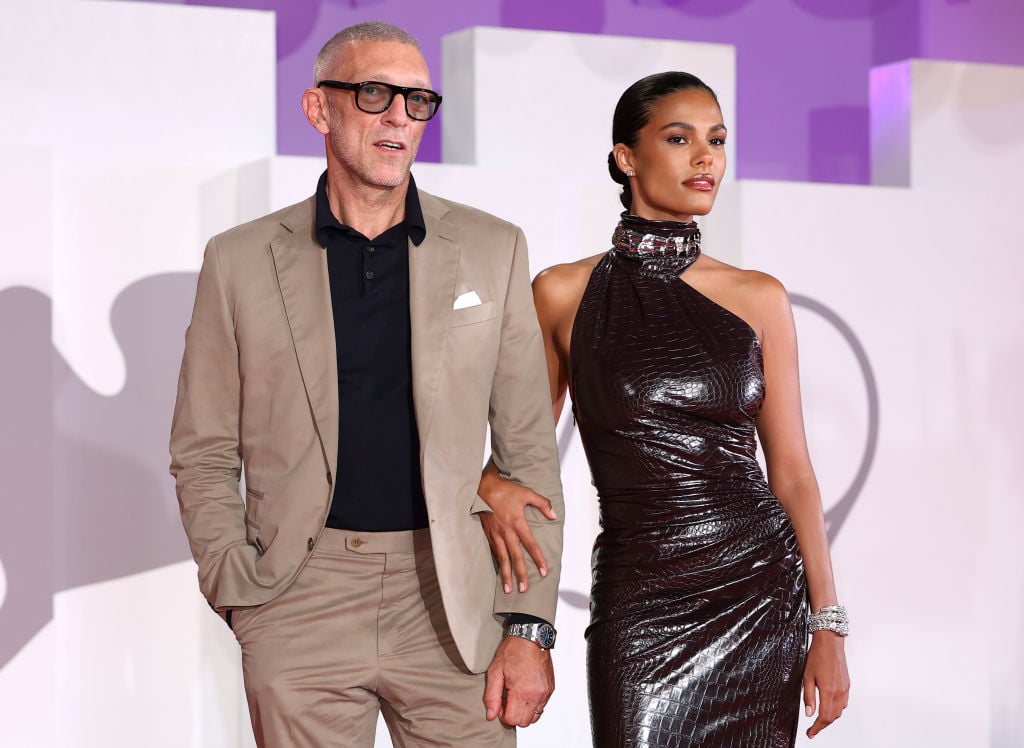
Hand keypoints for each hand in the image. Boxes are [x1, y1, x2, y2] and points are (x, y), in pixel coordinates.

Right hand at [477, 468, 556, 592]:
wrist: (482, 487)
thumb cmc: (505, 490)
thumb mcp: (526, 493)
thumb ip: (542, 503)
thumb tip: (554, 515)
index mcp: (517, 522)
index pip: (530, 545)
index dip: (538, 559)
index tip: (544, 572)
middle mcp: (506, 532)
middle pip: (514, 557)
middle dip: (520, 574)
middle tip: (524, 589)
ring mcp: (495, 534)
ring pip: (502, 558)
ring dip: (506, 574)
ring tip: (509, 589)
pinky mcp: (488, 534)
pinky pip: (495, 552)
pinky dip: (498, 564)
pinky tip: (501, 572)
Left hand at [483, 636, 553, 726]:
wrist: (530, 637)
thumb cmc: (513, 651)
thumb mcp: (495, 671)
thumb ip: (491, 696)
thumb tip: (491, 714)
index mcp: (521, 691)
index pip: (512, 720)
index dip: (503, 715)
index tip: (500, 704)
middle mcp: (536, 694)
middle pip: (524, 722)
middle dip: (513, 715)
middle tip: (507, 700)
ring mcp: (545, 692)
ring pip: (535, 717)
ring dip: (524, 712)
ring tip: (517, 696)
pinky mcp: (550, 688)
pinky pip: (542, 707)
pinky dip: (533, 705)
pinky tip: (525, 691)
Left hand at [803, 631, 849, 737]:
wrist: (830, 642)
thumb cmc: (817, 656)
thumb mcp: (807, 676)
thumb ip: (809, 697)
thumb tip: (809, 713)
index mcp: (829, 691)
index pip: (824, 717)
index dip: (817, 728)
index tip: (810, 733)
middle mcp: (839, 692)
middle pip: (832, 717)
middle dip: (822, 725)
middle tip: (812, 730)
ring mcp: (845, 689)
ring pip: (839, 711)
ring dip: (830, 718)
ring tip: (819, 721)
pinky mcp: (847, 685)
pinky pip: (844, 703)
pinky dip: (836, 710)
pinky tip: (829, 708)